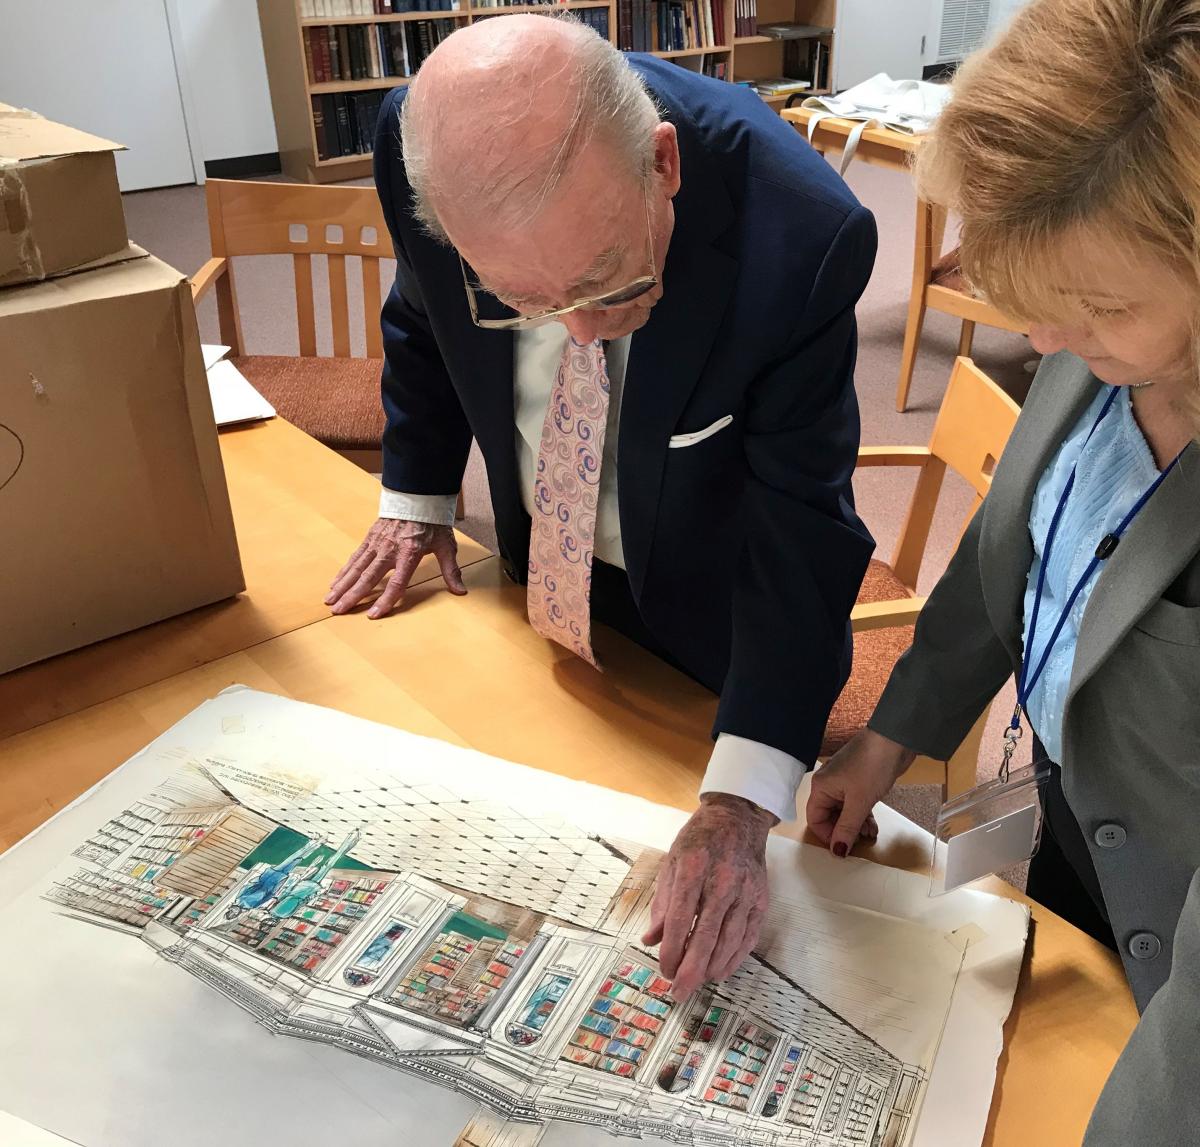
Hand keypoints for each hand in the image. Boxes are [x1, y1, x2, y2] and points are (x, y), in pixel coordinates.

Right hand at [325, 518, 466, 618]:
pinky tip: (335, 583)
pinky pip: (354, 557)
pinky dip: (344, 571)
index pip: (396, 583)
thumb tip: (460, 591)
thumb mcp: (446, 545)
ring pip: (356, 568)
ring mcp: (377, 543)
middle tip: (338, 611)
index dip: (385, 600)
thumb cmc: (433, 522)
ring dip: (342, 586)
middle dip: (352, 596)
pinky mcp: (370, 538)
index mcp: (409, 554)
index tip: (373, 615)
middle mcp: (389, 550)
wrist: (418, 495)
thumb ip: (451, 570)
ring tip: (330, 600)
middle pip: (368, 577)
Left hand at [642, 793, 774, 999]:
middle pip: (706, 936)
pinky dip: (734, 958)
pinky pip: (749, 937)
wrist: (738, 818)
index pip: (681, 919)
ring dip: (711, 968)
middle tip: (679, 992)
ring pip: (729, 941)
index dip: (672, 950)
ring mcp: (746, 892)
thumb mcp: (672, 862)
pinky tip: (720, 971)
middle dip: (691, 970)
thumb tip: (650, 939)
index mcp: (694, 869)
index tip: (664, 971)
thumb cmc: (699, 840)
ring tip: (697, 982)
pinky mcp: (761, 900)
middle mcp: (723, 881)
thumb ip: (663, 903)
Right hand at [807, 728, 915, 856]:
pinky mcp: (859, 783)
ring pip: (844, 812)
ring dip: (856, 826)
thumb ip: (847, 828)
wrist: (894, 740)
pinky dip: (862, 816)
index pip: (815, 818)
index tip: (843, 848)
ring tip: (870, 834)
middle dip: (844, 832)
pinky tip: (873, 826)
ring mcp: (844, 783)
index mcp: (821, 787)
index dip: (827, 835)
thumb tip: (837, 851)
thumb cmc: (871, 767)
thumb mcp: (859, 802)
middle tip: (861, 841)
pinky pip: (855, 805)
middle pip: (829, 817)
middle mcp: (828, 785)